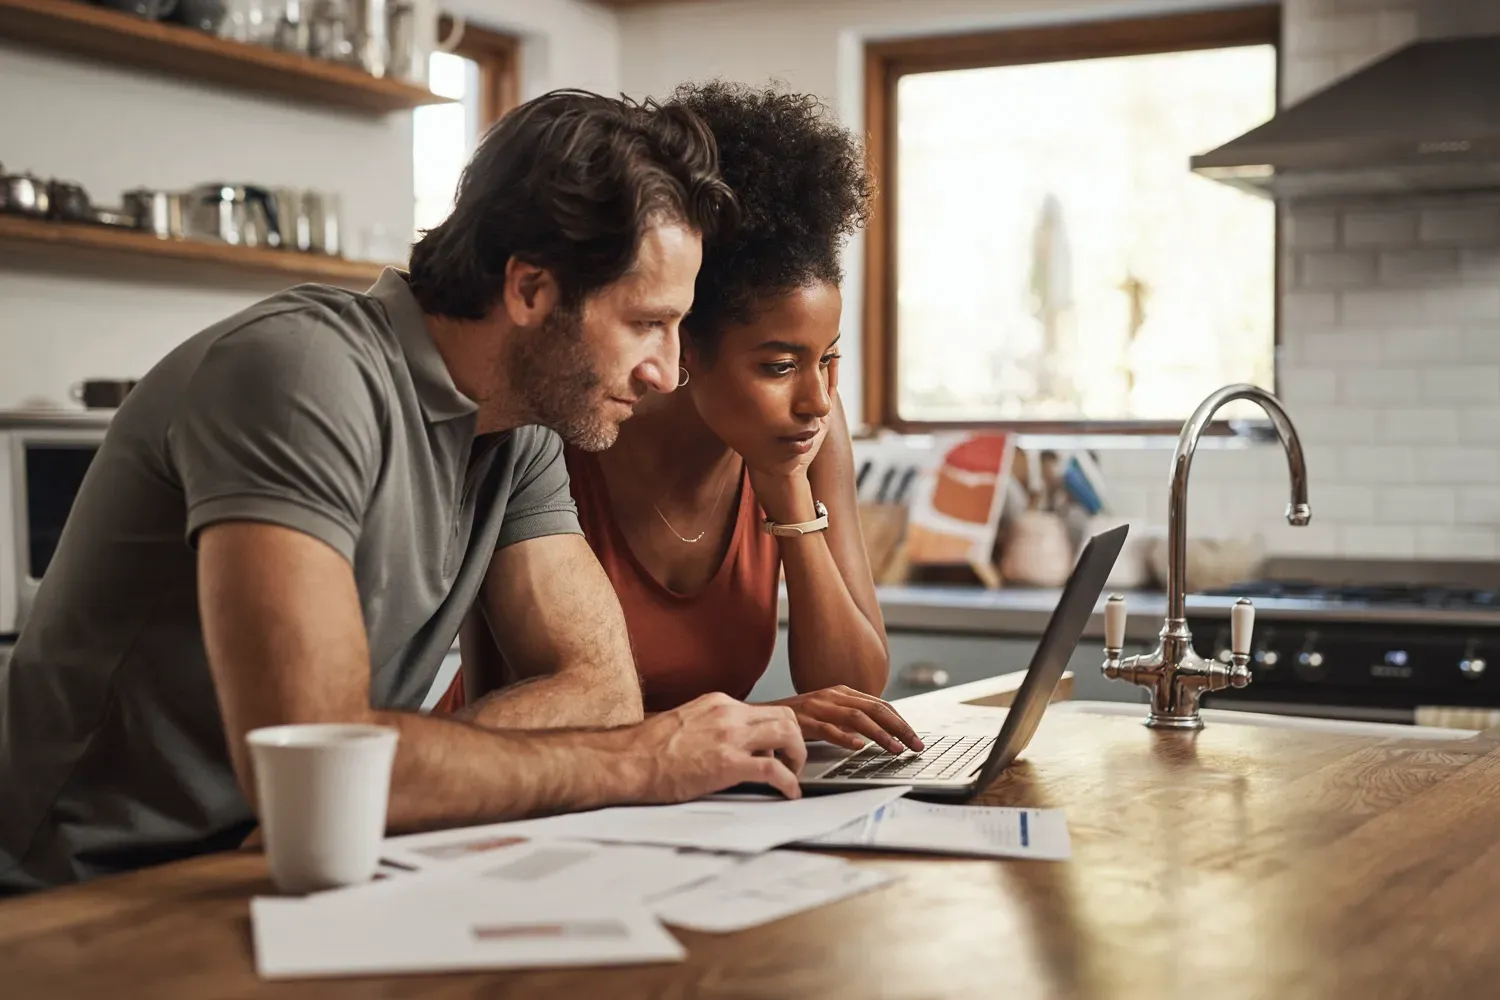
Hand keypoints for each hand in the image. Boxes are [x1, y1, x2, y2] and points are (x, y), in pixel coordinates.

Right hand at [630, 693, 806, 800]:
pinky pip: (773, 770)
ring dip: (797, 757)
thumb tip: (726, 743)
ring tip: (792, 775)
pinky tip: (789, 793)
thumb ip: (712, 727)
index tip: (778, 748)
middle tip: (791, 762)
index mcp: (718, 703)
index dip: (778, 731)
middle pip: (785, 716)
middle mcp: (728, 714)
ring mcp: (730, 737)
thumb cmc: (647, 749)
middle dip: (796, 740)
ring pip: (788, 734)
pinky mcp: (728, 764)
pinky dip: (789, 782)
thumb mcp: (687, 723)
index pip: (765, 709)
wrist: (627, 760)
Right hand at [769, 686, 923, 754]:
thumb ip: (850, 718)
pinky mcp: (803, 720)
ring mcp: (818, 707)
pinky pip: (828, 729)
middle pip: (875, 709)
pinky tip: (858, 747)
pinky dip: (845, 738)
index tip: (915, 737)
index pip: (880, 704)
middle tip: (915, 745)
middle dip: (899, 728)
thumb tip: (879, 732)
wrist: (761, 715)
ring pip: (857, 718)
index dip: (900, 721)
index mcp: (842, 693)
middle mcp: (833, 696)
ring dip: (880, 735)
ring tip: (895, 749)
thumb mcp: (828, 712)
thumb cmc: (797, 717)